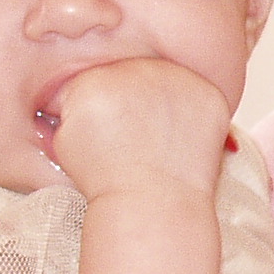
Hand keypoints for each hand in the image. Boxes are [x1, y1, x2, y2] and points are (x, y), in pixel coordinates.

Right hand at [46, 57, 230, 200]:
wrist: (150, 204)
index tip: (105, 134)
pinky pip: (199, 97)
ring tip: (157, 142)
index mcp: (95, 77)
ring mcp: (177, 78)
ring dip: (163, 105)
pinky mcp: (208, 93)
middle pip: (132, 77)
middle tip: (133, 138)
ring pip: (167, 83)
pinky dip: (194, 116)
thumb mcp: (65, 142)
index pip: (97, 81)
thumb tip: (83, 98)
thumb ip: (74, 109)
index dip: (100, 111)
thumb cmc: (107, 180)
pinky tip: (181, 141)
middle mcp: (137, 69)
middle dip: (132, 102)